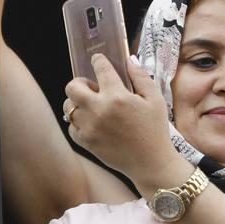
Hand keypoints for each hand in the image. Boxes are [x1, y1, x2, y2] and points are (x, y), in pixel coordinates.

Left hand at [63, 55, 183, 188]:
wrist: (151, 163)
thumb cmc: (155, 131)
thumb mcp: (155, 100)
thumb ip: (141, 77)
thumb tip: (129, 60)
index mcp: (117, 96)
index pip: (100, 68)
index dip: (99, 60)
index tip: (99, 60)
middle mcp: (99, 110)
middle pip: (72, 87)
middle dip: (79, 83)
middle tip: (91, 88)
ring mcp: (89, 127)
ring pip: (68, 107)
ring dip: (77, 103)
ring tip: (91, 106)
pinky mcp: (86, 142)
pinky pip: (71, 126)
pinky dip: (78, 122)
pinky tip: (92, 122)